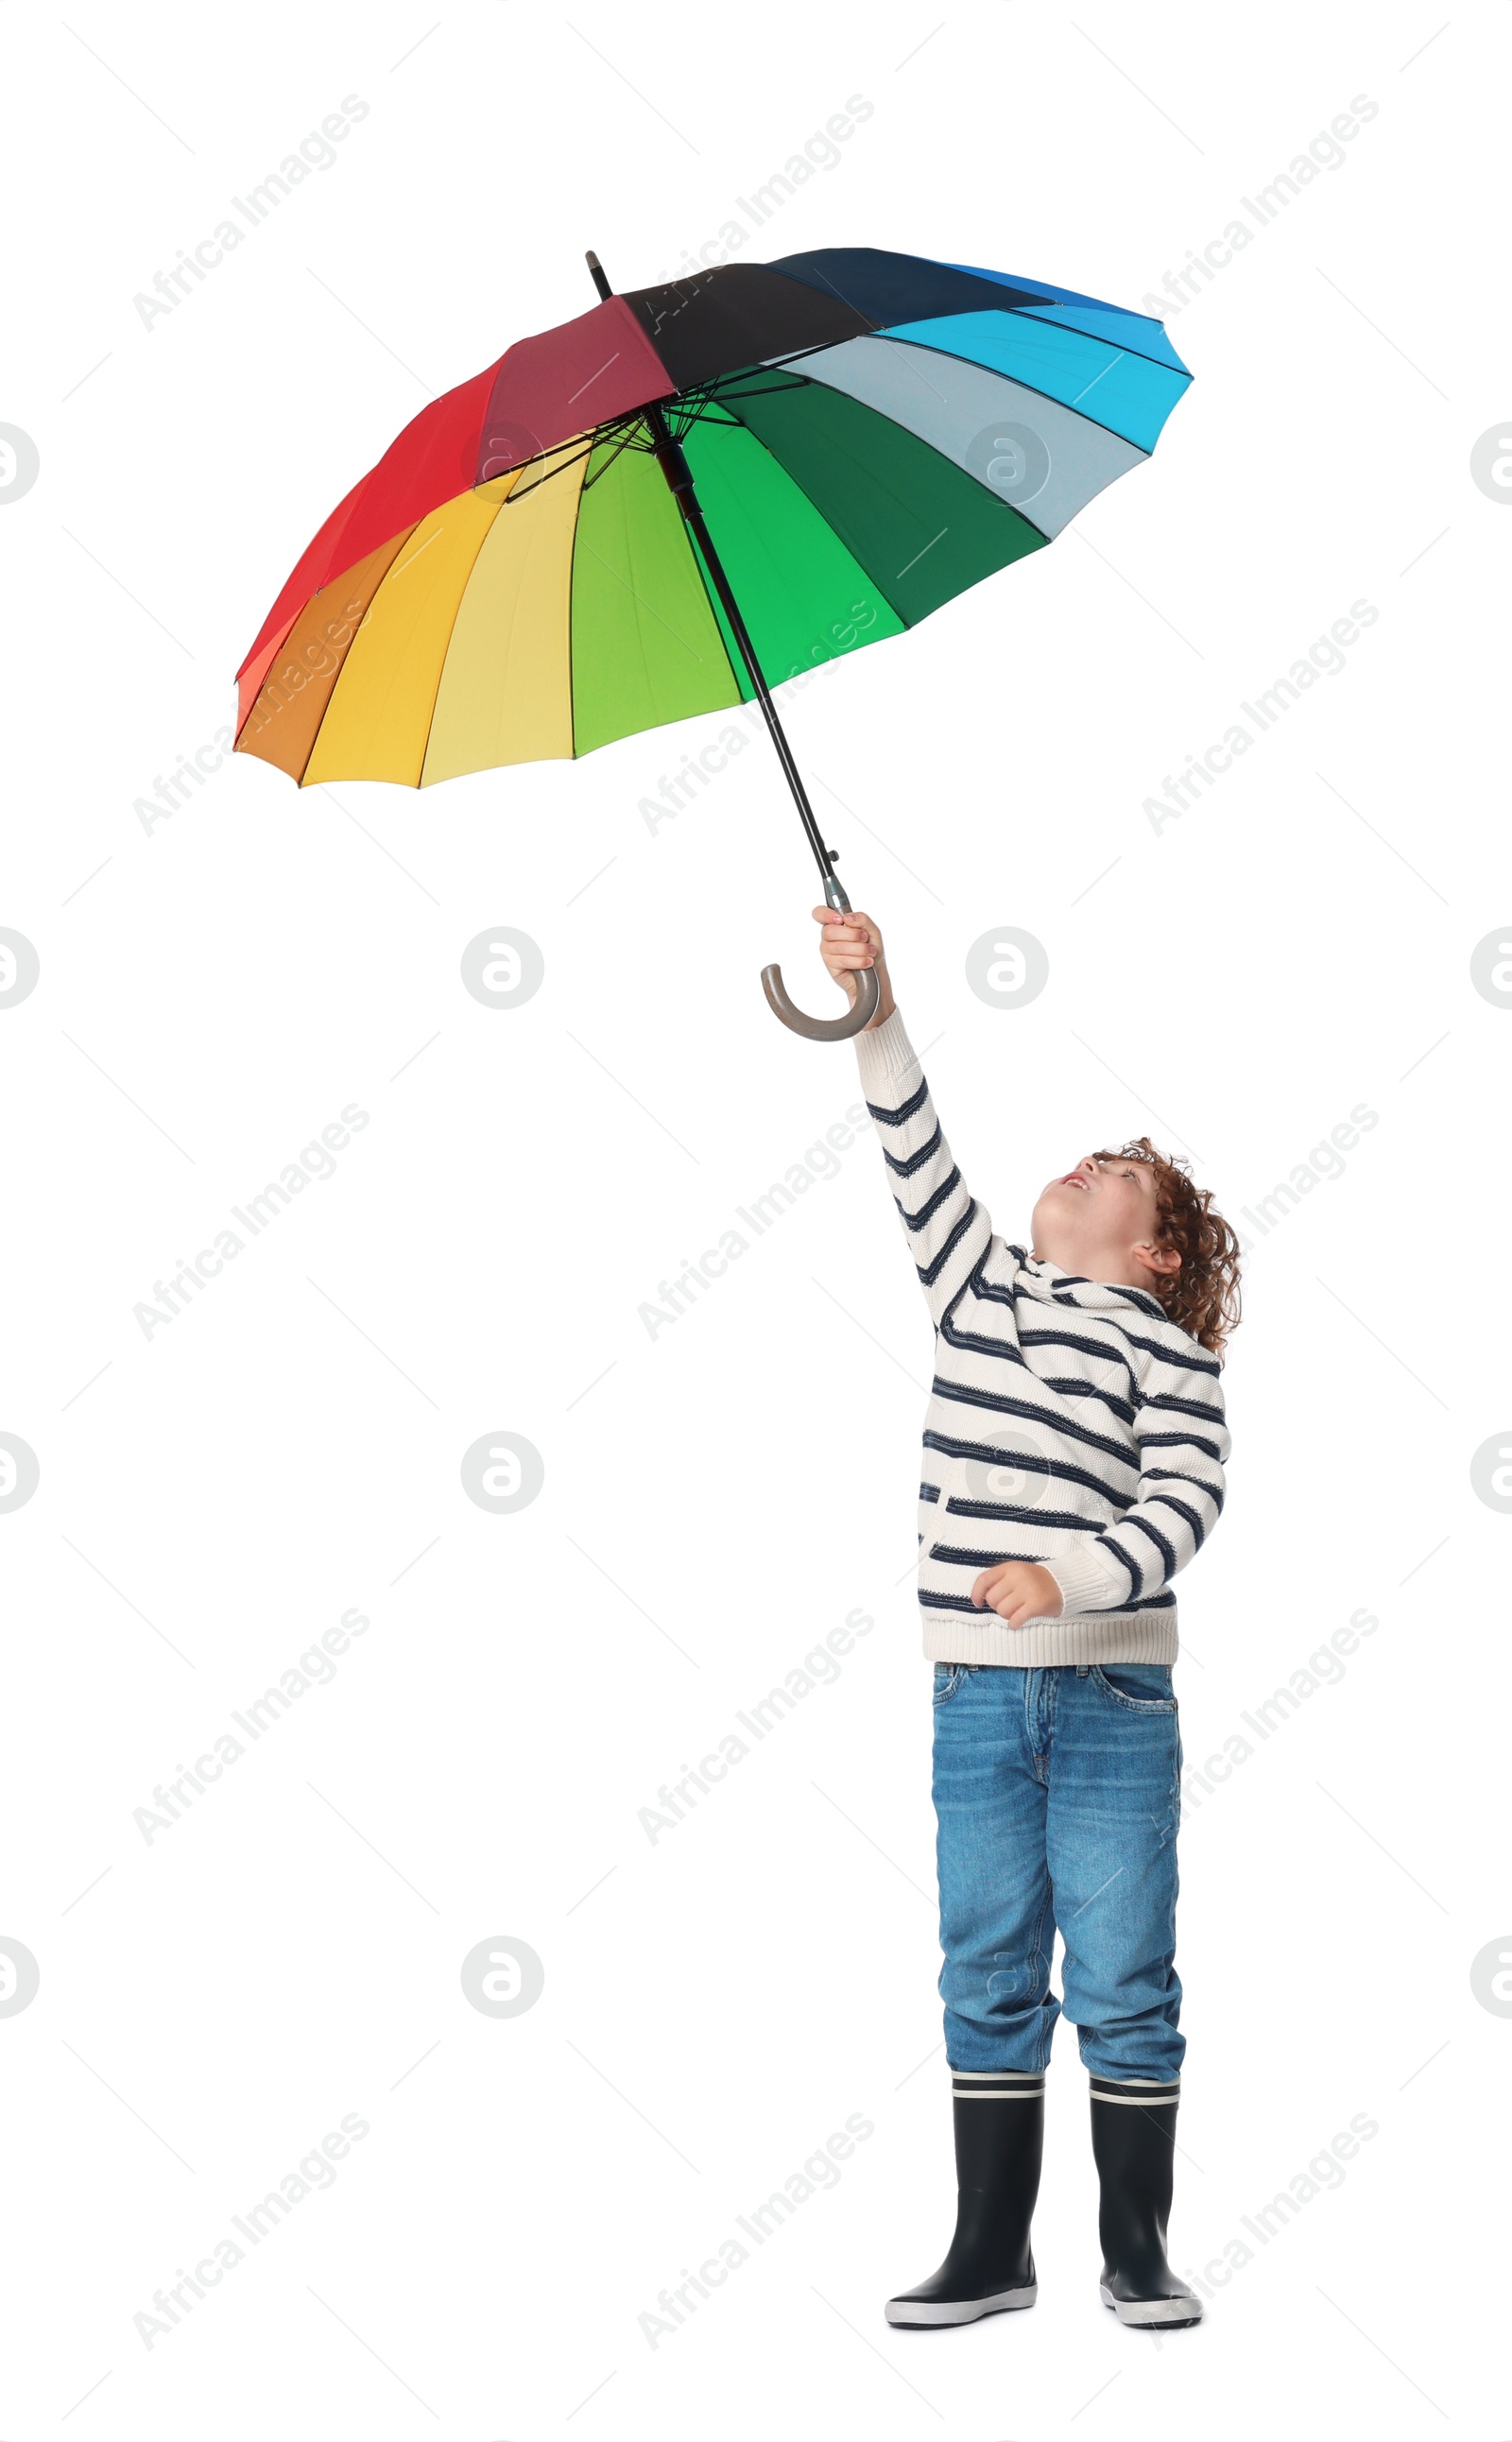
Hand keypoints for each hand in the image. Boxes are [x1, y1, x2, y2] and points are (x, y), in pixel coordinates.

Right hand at [811, 904, 894, 1028]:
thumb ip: (862, 920)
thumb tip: (847, 917)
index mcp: (836, 924)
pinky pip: (841, 960)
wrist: (875, 973)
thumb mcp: (872, 931)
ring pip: (838, 946)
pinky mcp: (830, 965)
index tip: (840, 920)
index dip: (826, 914)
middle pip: (830, 930)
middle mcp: (829, 936)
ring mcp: (827, 951)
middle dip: (852, 934)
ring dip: (859, 949)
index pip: (819, 914)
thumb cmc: (872, 950)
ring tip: (870, 953)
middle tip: (865, 938)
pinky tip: (866, 962)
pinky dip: (858, 961)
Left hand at [970, 1561, 1064, 1626]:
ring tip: (1016, 1612)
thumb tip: (981, 1598)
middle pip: (992, 1599)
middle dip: (997, 1606)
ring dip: (1007, 1616)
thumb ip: (1000, 1581)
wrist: (1064, 1584)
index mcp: (1010, 1567)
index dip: (976, 1593)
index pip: (984, 1580)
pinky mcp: (1037, 1604)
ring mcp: (1028, 1590)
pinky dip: (1013, 1624)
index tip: (978, 1603)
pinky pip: (1015, 1619)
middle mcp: (1018, 1577)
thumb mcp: (1017, 1572)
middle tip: (1008, 1605)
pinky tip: (1017, 1622)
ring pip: (1002, 1611)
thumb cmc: (1036, 1581)